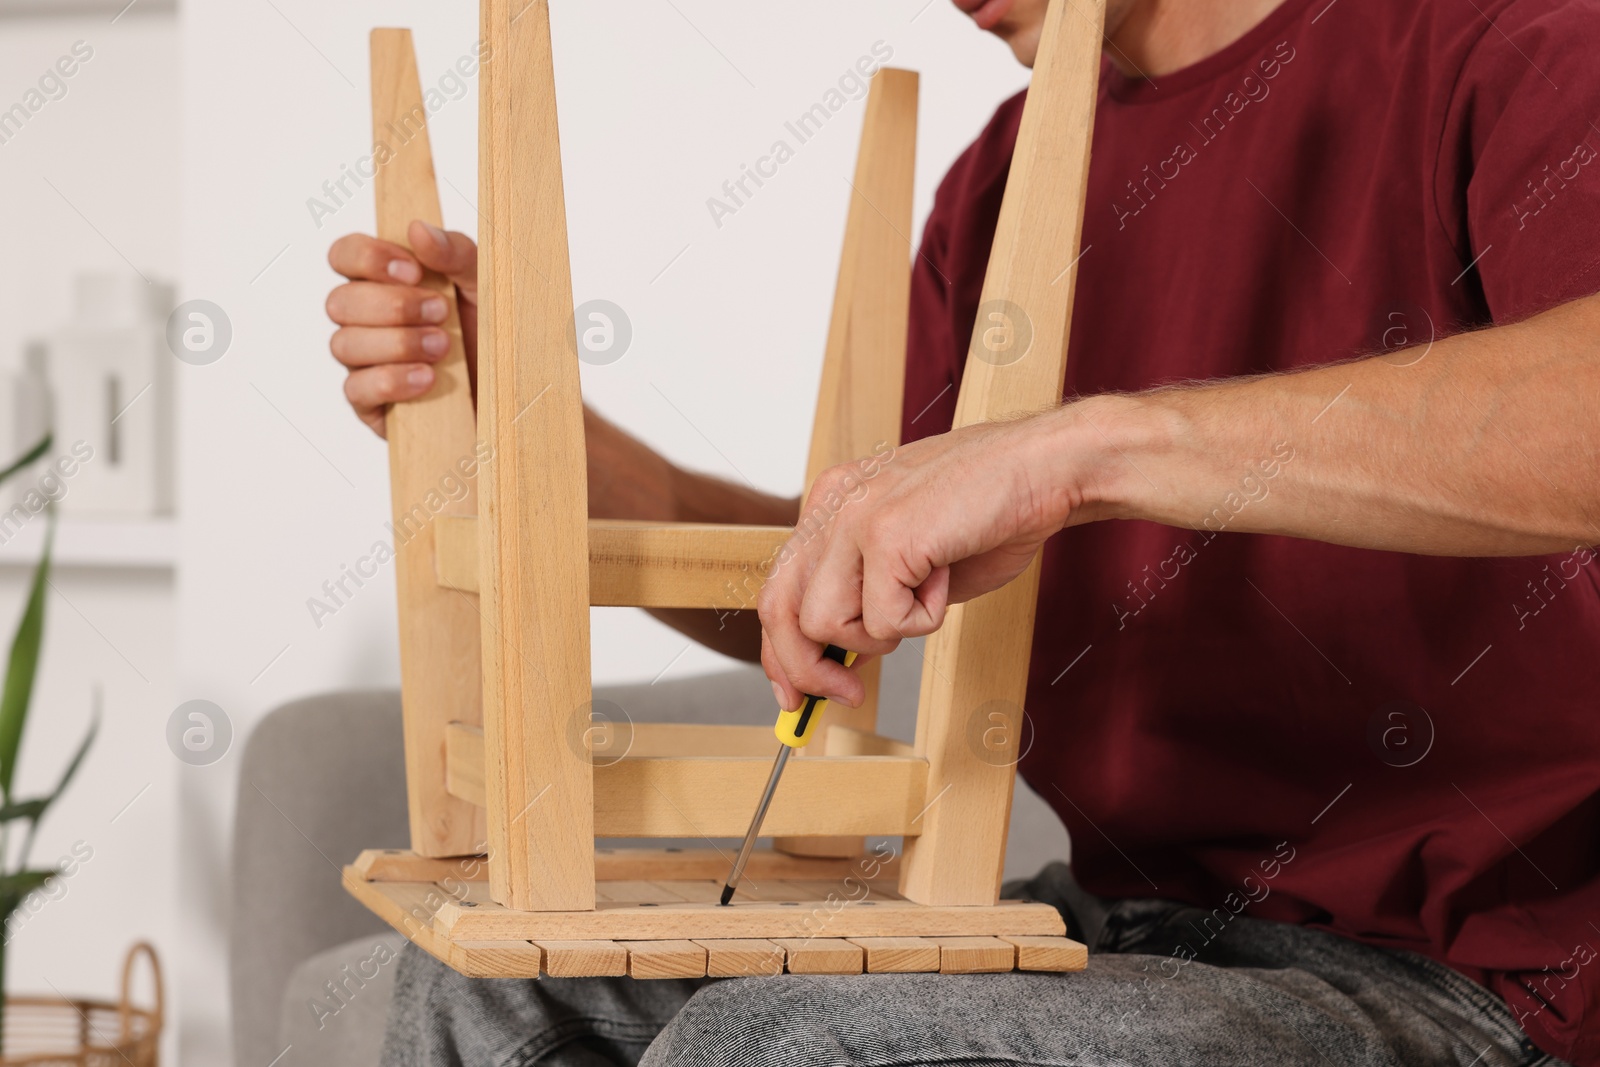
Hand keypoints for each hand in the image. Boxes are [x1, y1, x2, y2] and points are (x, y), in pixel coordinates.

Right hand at [325, 221, 477, 436]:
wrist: (513, 394)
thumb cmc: (494, 335)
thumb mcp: (485, 286)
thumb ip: (455, 253)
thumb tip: (416, 229)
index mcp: (386, 282)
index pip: (345, 255)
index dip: (367, 258)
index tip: (412, 271)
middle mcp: (367, 320)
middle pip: (339, 301)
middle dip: (392, 306)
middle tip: (441, 312)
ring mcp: (365, 362)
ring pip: (343, 344)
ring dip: (397, 342)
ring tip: (443, 346)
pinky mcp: (372, 404)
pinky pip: (356, 390)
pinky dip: (392, 380)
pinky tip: (426, 378)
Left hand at [757, 410, 1092, 708]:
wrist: (1044, 469)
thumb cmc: (990, 512)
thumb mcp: (911, 563)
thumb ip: (867, 598)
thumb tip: (839, 659)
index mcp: (831, 504)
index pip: (779, 588)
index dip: (782, 651)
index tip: (798, 695)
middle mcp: (831, 505)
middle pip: (781, 609)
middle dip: (807, 668)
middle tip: (847, 695)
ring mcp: (854, 517)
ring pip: (824, 623)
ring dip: (881, 636)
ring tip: (926, 599)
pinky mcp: (885, 536)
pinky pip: (884, 623)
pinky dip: (924, 619)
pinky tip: (946, 576)